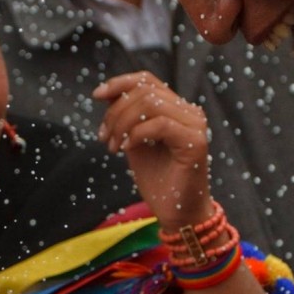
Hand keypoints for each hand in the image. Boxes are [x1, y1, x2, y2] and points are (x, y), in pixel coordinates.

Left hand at [94, 72, 210, 230]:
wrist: (176, 213)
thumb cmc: (157, 180)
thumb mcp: (133, 141)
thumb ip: (126, 118)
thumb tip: (106, 93)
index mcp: (176, 108)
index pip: (147, 80)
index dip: (120, 83)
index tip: (97, 95)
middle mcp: (189, 112)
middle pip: (145, 91)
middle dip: (116, 111)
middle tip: (104, 138)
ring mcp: (195, 125)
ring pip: (151, 104)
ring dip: (123, 124)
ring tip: (113, 146)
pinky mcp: (196, 142)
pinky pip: (160, 124)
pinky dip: (137, 134)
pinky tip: (127, 149)